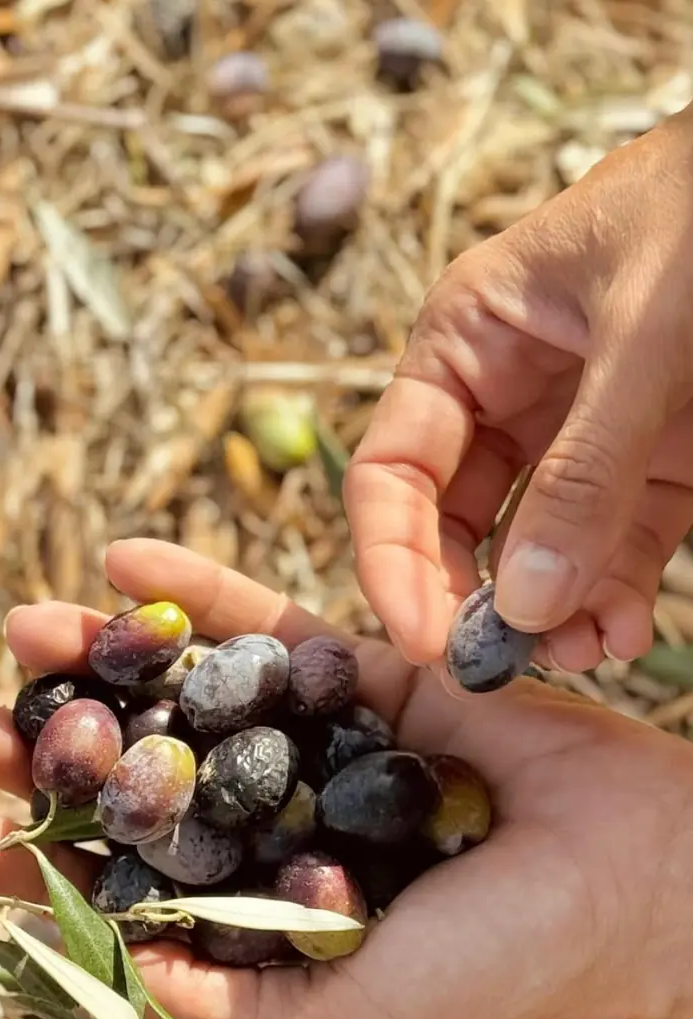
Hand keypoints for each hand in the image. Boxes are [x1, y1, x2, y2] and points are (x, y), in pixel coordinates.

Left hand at [0, 540, 692, 1018]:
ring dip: (102, 657)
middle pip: (137, 780)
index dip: (34, 864)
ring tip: (24, 623)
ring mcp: (307, 740)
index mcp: (256, 911)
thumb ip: (240, 1009)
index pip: (121, 889)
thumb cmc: (501, 965)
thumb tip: (126, 982)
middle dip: (50, 752)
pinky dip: (200, 588)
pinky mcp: (355, 671)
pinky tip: (123, 556)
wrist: (631, 870)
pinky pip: (266, 622)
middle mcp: (269, 821)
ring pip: (185, 692)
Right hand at [344, 102, 692, 673]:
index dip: (391, 557)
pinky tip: (624, 629)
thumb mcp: (648, 334)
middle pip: (451, 524)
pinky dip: (611, 597)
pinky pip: (610, 548)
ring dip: (548, 611)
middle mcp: (505, 398)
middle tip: (499, 662)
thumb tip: (525, 602)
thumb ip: (586, 469)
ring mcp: (574, 438)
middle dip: (472, 596)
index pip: (390, 470)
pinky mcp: (644, 468)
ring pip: (531, 549)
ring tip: (585, 649)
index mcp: (466, 343)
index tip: (421, 636)